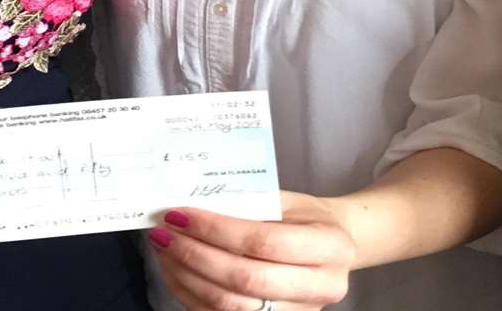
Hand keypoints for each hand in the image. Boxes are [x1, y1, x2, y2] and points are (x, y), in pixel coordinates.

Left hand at [146, 191, 357, 310]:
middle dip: (197, 255)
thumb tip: (194, 208)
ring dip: (189, 278)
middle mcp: (322, 286)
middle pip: (246, 279)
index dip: (217, 231)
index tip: (182, 216)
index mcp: (330, 247)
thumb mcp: (289, 201)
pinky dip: (193, 296)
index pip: (264, 242)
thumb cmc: (307, 219)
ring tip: (165, 251)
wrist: (335, 248)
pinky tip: (176, 272)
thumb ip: (249, 205)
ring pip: (232, 307)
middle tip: (166, 234)